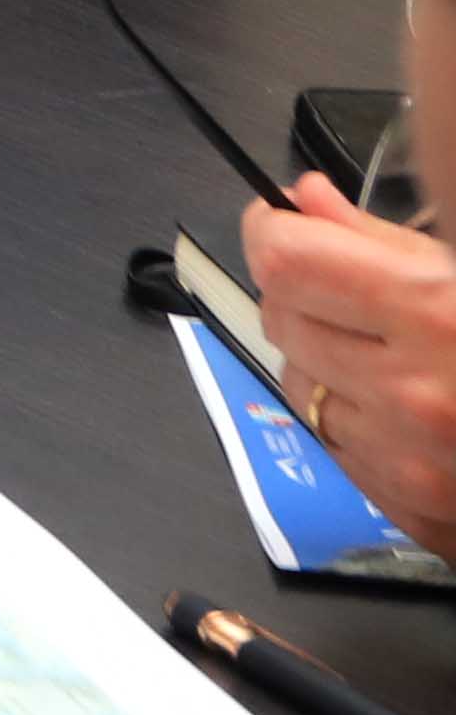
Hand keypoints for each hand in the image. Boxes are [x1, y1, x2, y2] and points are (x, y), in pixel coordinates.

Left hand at [246, 177, 455, 556]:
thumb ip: (386, 240)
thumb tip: (309, 202)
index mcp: (439, 314)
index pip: (286, 260)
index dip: (274, 231)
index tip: (284, 223)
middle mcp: (414, 393)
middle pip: (281, 319)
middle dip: (300, 294)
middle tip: (349, 287)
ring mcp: (411, 462)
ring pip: (300, 387)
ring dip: (323, 360)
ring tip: (393, 352)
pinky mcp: (417, 512)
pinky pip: (339, 447)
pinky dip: (357, 420)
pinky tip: (412, 409)